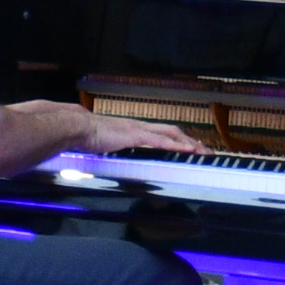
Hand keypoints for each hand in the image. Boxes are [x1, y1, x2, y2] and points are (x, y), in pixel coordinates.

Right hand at [74, 110, 203, 158]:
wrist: (78, 127)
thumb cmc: (90, 136)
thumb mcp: (110, 144)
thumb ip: (119, 149)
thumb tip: (122, 158)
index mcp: (137, 129)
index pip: (165, 133)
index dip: (180, 140)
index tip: (194, 148)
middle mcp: (142, 127)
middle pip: (174, 132)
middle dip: (192, 142)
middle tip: (207, 152)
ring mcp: (139, 130)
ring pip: (171, 134)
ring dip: (188, 143)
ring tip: (202, 152)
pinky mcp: (135, 136)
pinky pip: (159, 140)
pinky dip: (174, 144)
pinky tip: (185, 149)